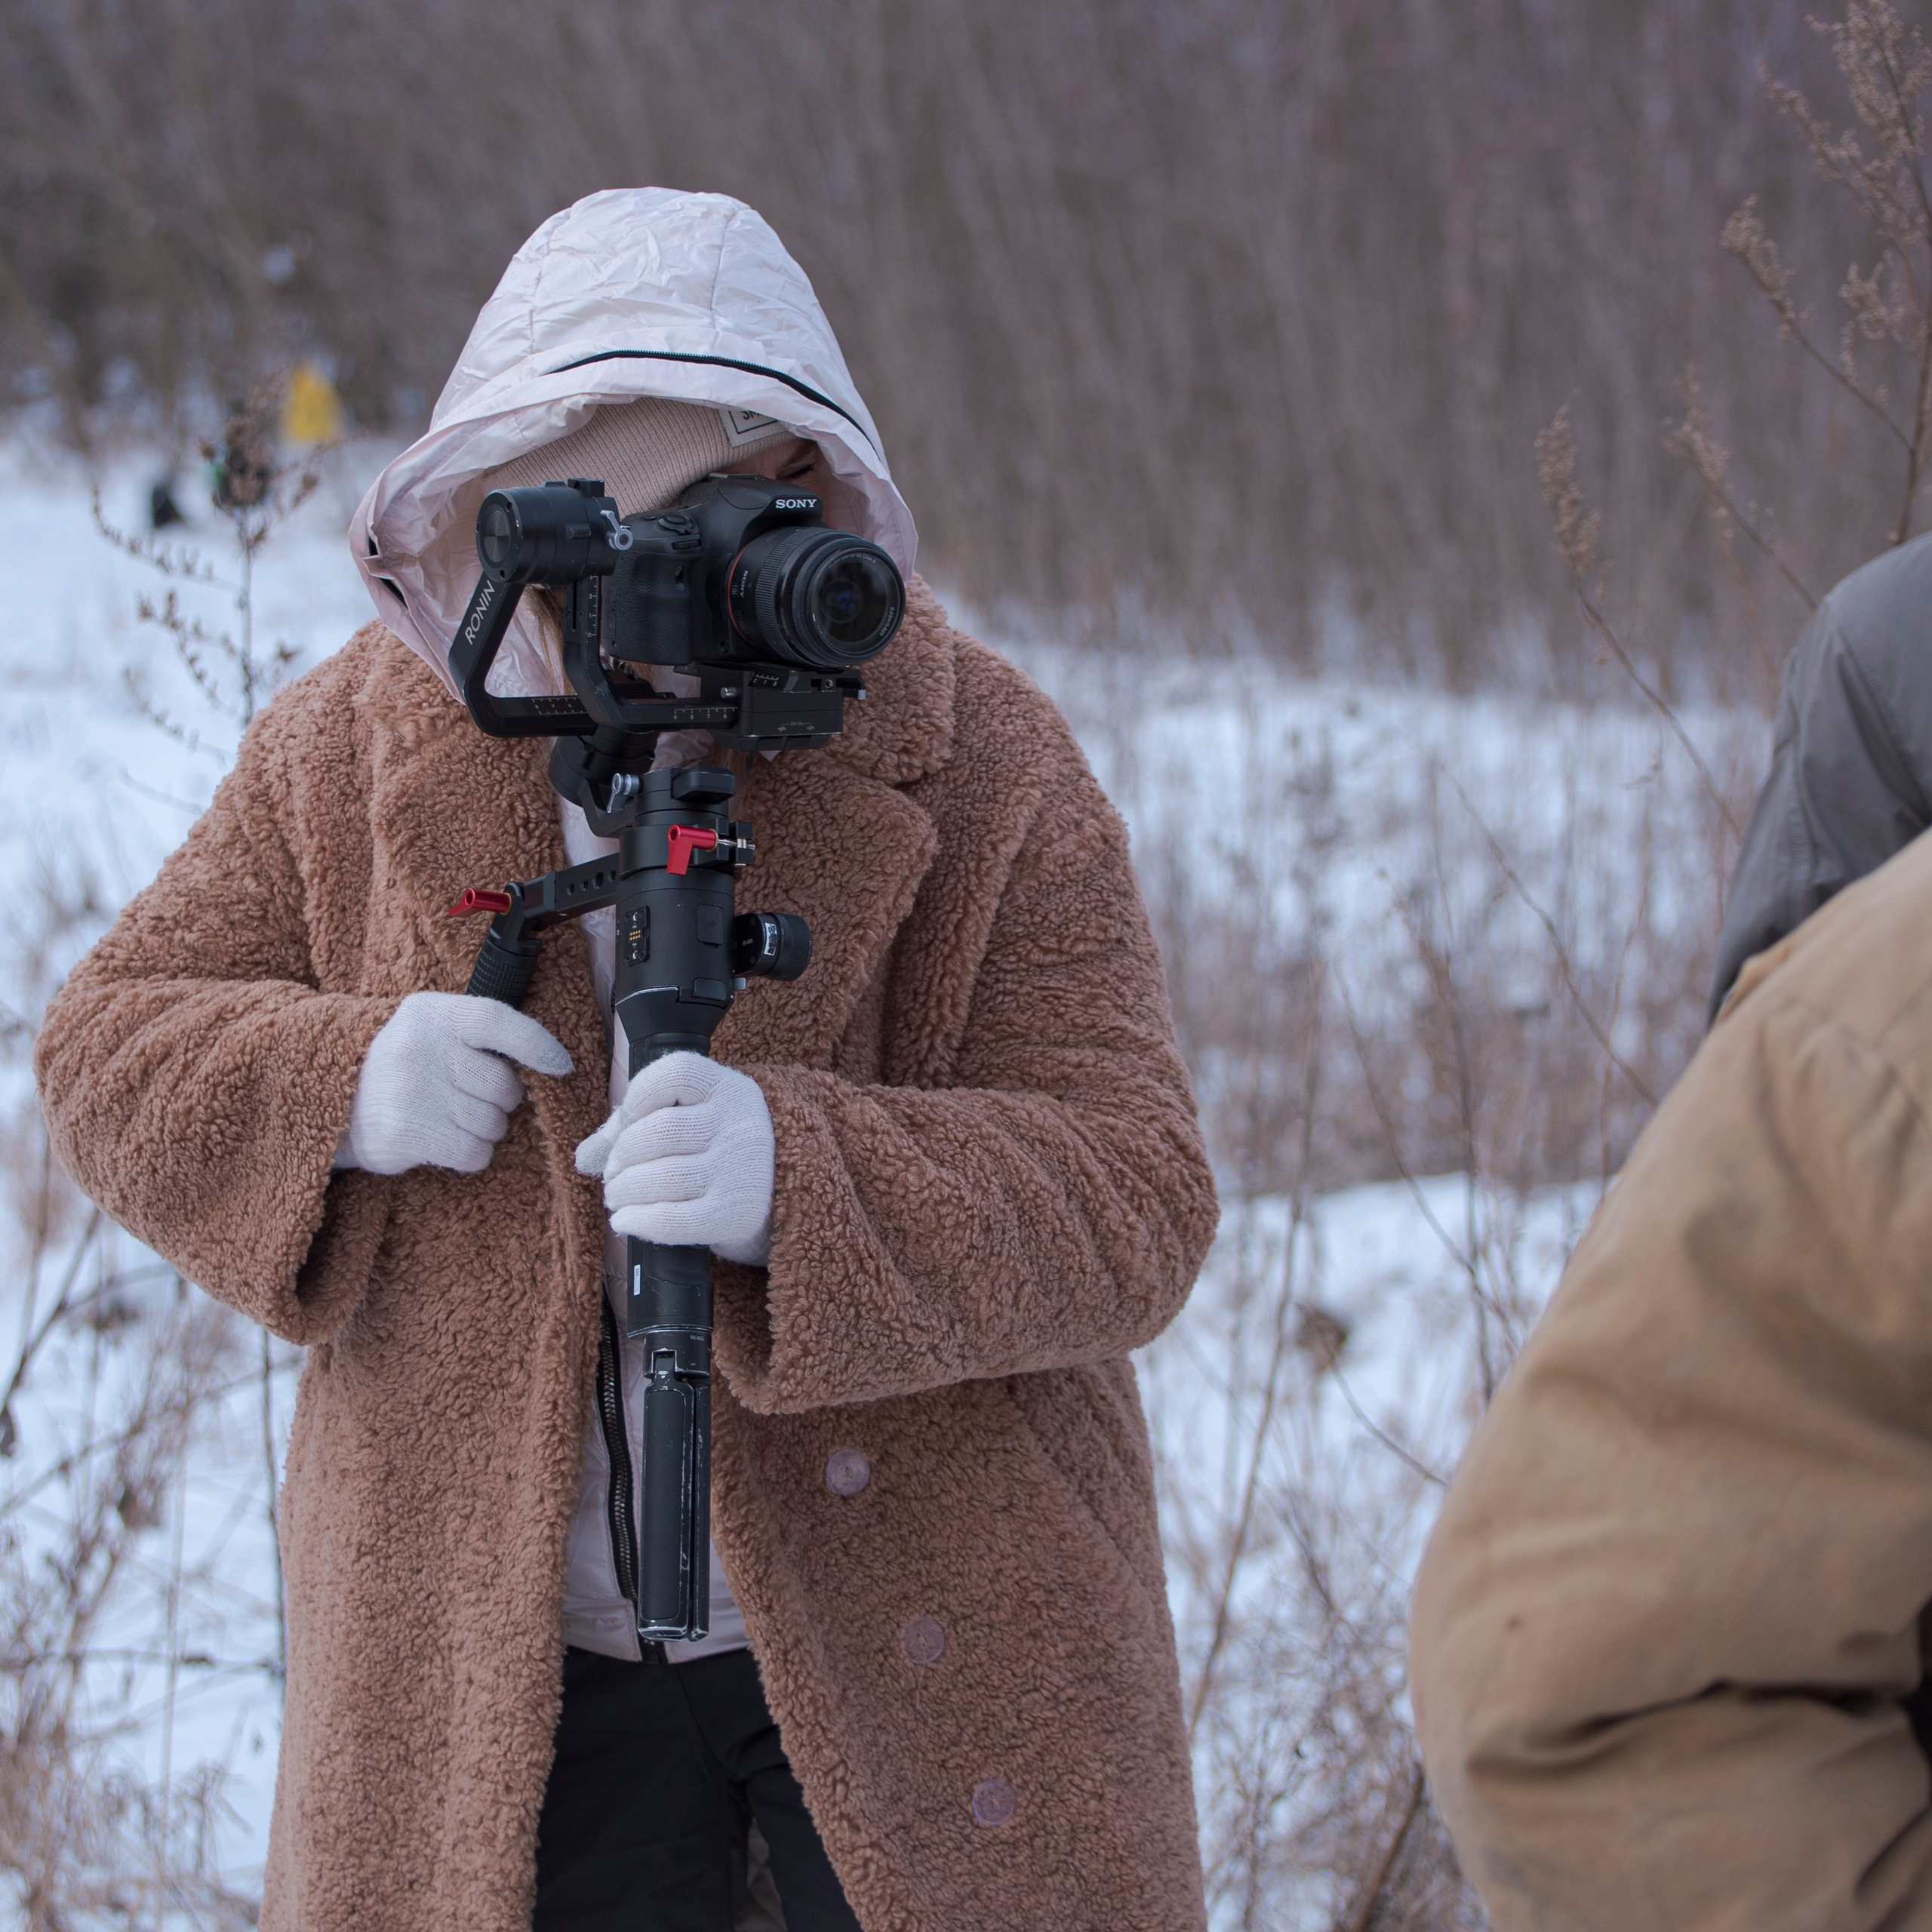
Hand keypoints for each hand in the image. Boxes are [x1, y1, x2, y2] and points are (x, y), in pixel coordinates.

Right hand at [335, 991, 572, 1175]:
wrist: (337, 1101)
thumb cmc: (409, 1064)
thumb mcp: (435, 1029)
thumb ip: (483, 1033)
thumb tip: (552, 1062)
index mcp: (431, 1013)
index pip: (497, 1021)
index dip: (537, 1044)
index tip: (561, 1067)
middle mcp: (419, 1048)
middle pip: (504, 1085)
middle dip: (502, 1100)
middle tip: (473, 1097)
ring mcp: (410, 1092)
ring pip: (493, 1123)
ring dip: (487, 1129)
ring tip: (455, 1118)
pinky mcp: (405, 1134)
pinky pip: (473, 1153)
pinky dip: (472, 1154)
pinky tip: (448, 1141)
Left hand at [575, 1053, 774, 1265]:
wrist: (781, 1191)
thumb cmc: (720, 1148)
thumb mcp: (696, 1116)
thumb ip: (638, 1124)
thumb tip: (583, 1157)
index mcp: (728, 1088)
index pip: (676, 1074)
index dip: (637, 1095)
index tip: (625, 1121)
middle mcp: (740, 1125)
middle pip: (661, 1133)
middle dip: (621, 1156)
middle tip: (613, 1173)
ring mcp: (742, 1170)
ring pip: (663, 1178)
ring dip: (625, 1191)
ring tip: (617, 1196)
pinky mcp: (737, 1213)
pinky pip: (674, 1220)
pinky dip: (639, 1221)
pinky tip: (625, 1220)